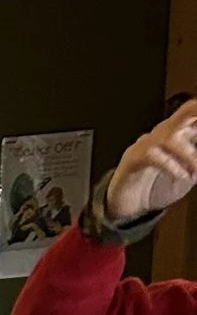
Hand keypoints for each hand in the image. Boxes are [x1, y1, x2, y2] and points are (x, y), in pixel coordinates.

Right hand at [103, 98, 196, 225]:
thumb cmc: (155, 187)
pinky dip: (171, 167)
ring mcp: (147, 143)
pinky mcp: (133, 158)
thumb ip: (196, 164)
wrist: (125, 203)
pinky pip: (154, 157)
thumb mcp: (186, 175)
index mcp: (180, 134)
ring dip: (188, 155)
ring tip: (195, 171)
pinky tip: (181, 177)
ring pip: (171, 137)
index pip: (195, 115)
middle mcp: (164, 133)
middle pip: (186, 111)